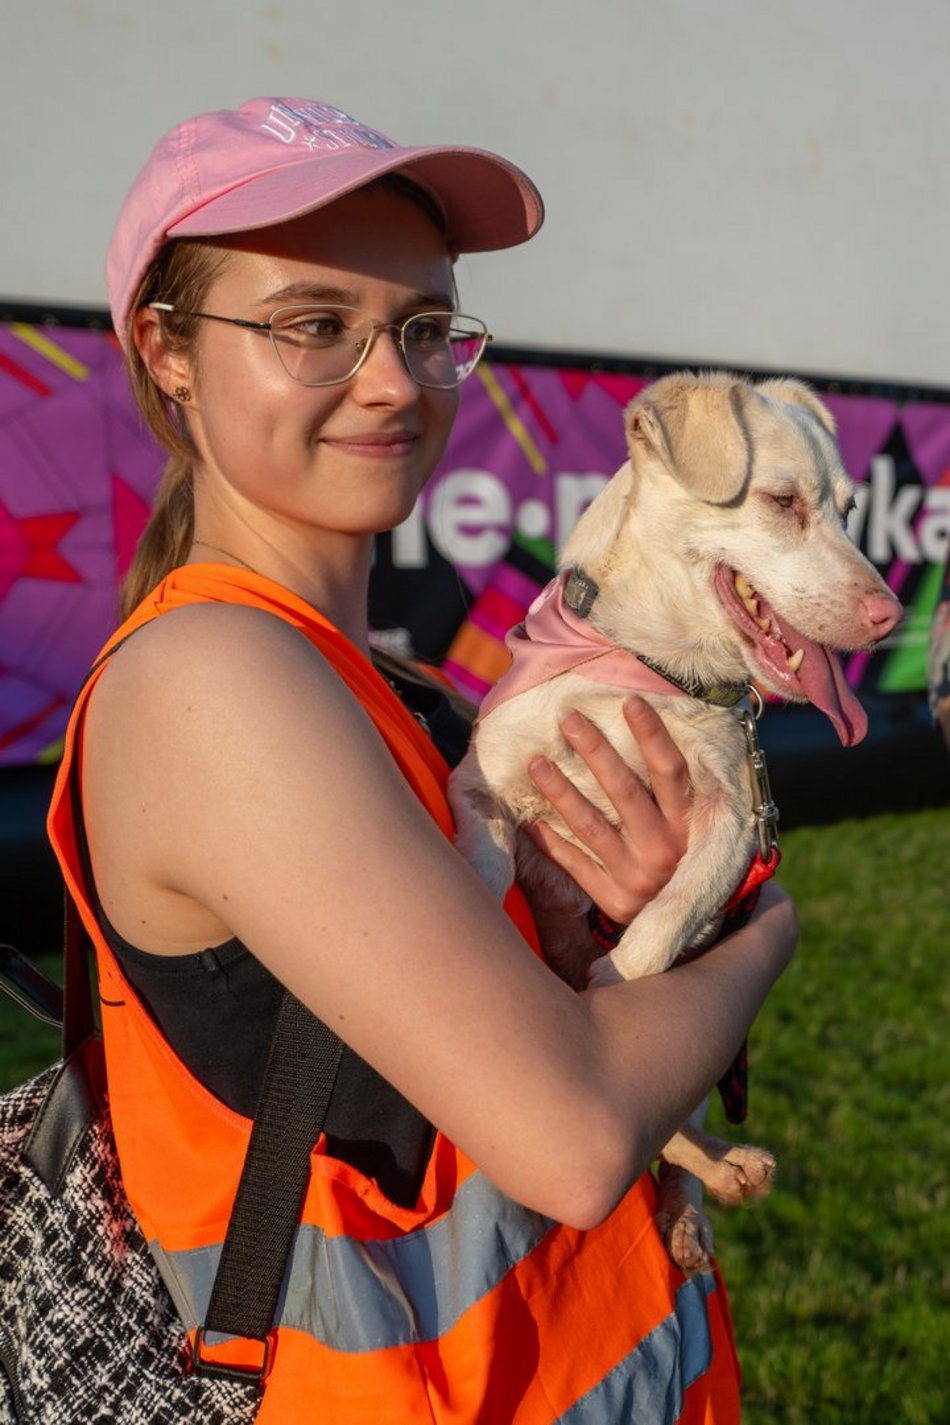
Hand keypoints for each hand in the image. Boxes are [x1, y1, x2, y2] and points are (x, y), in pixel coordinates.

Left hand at [524, 697, 691, 923]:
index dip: (652, 736)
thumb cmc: (685, 856)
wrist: (687, 924)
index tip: (630, 701)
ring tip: (535, 763)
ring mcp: (636, 877)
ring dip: (560, 792)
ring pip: (591, 826)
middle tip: (568, 719)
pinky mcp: (613, 900)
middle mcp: (664, 850)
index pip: (670, 771)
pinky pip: (575, 864)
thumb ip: (676, 789)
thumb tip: (649, 728)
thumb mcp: (696, 824)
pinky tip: (529, 819)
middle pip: (625, 791)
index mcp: (689, 824)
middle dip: (596, 752)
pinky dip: (550, 841)